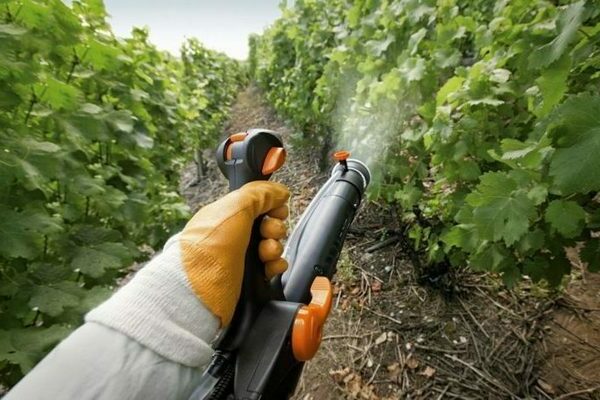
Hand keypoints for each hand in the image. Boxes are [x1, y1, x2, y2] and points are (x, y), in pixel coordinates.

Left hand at [180, 181, 289, 325]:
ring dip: (275, 247)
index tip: (276, 210)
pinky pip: (272, 267)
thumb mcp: (234, 208)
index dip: (272, 205)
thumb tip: (279, 191)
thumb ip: (260, 194)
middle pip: (268, 225)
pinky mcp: (248, 278)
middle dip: (275, 228)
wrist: (198, 292)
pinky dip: (276, 266)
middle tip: (267, 233)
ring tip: (265, 254)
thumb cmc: (208, 249)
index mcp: (227, 214)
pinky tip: (270, 267)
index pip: (258, 204)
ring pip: (272, 246)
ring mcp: (241, 257)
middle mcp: (234, 234)